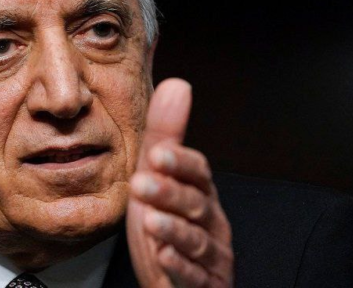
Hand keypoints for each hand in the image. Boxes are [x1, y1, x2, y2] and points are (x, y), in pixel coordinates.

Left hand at [127, 79, 232, 286]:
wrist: (174, 280)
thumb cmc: (167, 223)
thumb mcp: (159, 176)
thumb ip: (166, 134)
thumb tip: (177, 84)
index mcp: (199, 192)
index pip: (196, 171)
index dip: (179, 163)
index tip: (157, 153)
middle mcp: (210, 220)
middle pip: (196, 204)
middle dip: (170, 193)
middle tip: (143, 183)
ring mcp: (210, 254)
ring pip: (198, 240)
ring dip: (174, 230)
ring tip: (152, 222)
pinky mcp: (205, 283)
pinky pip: (196, 276)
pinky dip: (180, 267)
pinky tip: (164, 256)